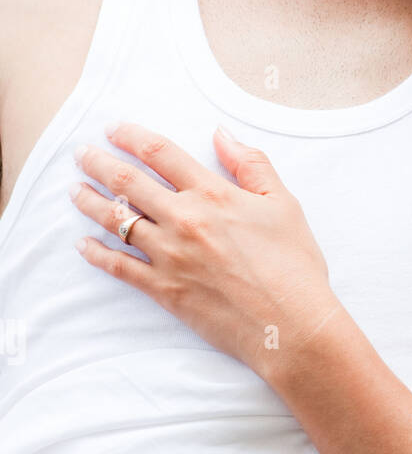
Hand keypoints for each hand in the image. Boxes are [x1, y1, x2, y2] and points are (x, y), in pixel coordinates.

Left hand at [69, 121, 342, 377]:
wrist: (289, 324)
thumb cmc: (294, 264)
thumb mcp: (284, 204)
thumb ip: (252, 165)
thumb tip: (222, 133)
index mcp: (214, 194)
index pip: (161, 154)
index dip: (132, 137)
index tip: (114, 129)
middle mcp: (184, 219)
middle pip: (129, 182)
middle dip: (99, 163)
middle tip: (81, 154)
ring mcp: (169, 255)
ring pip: (117, 221)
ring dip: (90, 202)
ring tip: (75, 191)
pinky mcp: (163, 289)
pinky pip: (119, 266)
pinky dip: (97, 254)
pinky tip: (83, 244)